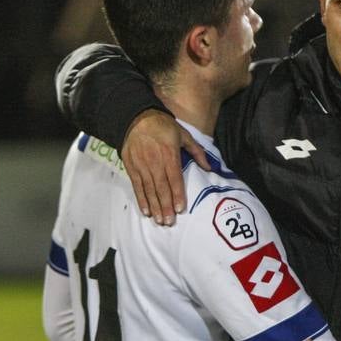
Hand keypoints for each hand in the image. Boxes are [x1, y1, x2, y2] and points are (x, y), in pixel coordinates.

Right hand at [121, 109, 209, 224]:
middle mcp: (155, 162)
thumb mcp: (183, 134)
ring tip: (159, 220)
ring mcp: (142, 165)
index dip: (177, 194)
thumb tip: (209, 168)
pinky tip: (146, 211)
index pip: (174, 178)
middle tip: (169, 222)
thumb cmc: (164, 126)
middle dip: (165, 206)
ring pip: (149, 190)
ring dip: (154, 206)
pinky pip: (137, 186)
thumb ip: (197, 152)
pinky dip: (141, 199)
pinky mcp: (131, 167)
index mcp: (169, 154)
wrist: (137, 118)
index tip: (180, 208)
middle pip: (161, 188)